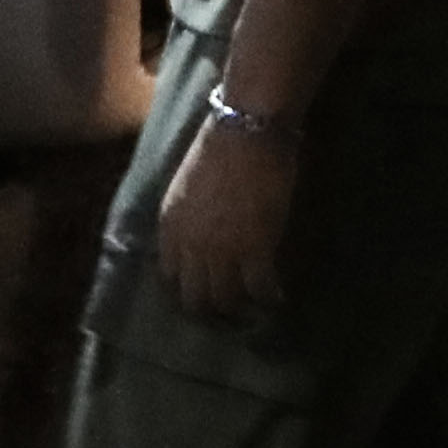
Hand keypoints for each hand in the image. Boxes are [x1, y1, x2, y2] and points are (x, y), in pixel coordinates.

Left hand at [150, 107, 294, 323]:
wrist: (245, 132)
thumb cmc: (218, 147)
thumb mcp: (187, 187)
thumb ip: (187, 218)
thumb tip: (199, 237)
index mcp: (170, 227)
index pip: (170, 277)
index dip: (186, 291)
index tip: (202, 296)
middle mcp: (190, 246)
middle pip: (195, 298)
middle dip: (211, 312)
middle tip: (229, 316)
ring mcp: (221, 252)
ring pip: (225, 300)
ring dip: (240, 310)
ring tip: (254, 311)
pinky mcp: (254, 250)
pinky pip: (259, 289)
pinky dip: (269, 298)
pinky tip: (277, 298)